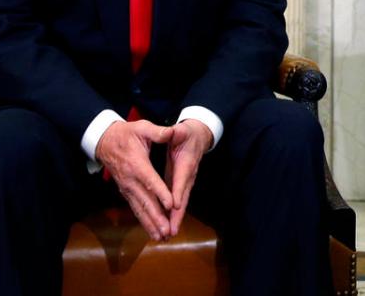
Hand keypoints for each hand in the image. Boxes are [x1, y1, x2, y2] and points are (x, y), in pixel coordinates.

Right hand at [96, 120, 174, 240]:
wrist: (105, 141)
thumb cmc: (126, 133)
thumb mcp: (142, 127)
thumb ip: (158, 132)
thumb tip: (171, 132)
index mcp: (137, 164)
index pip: (150, 180)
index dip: (160, 192)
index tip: (170, 204)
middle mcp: (130, 180)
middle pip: (145, 201)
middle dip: (156, 217)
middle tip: (167, 230)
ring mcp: (127, 188)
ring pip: (139, 208)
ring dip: (150, 223)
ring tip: (161, 237)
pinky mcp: (126, 191)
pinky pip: (135, 208)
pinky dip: (143, 220)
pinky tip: (151, 231)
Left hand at [164, 119, 212, 236]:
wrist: (198, 137)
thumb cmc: (187, 133)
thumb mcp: (182, 130)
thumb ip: (177, 132)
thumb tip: (174, 132)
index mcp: (186, 162)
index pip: (182, 178)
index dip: (179, 191)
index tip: (175, 205)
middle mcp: (188, 175)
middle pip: (184, 197)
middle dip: (178, 214)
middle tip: (172, 230)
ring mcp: (186, 182)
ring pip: (181, 203)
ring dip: (175, 218)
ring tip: (169, 233)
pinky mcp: (182, 185)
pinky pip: (178, 202)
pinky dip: (173, 214)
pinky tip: (167, 225)